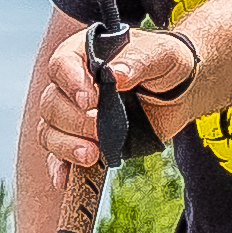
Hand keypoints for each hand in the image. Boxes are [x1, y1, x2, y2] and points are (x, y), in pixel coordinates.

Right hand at [31, 13, 200, 178]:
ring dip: (66, 145)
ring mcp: (75, 114)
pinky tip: (65, 179)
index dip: (71, 83)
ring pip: (50, 130)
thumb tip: (115, 75)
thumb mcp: (161, 54)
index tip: (89, 100)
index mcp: (84, 54)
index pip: (62, 65)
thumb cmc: (168, 62)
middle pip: (52, 103)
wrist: (181, 91)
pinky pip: (59, 155)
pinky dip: (59, 166)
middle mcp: (72, 83)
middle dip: (74, 120)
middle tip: (99, 128)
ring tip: (91, 154)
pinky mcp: (82, 140)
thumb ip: (138, 61)